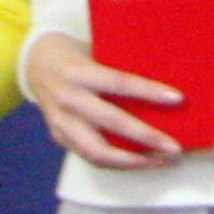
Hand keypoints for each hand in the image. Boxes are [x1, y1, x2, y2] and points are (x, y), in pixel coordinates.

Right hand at [23, 32, 191, 166]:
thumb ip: (119, 66)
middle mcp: (67, 99)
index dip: (149, 92)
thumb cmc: (77, 54)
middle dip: (146, 138)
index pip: (119, 83)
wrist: (35, 64)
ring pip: (97, 152)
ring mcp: (60, 122)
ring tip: (161, 161)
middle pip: (111, 123)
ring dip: (133, 161)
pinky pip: (90, 157)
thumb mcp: (94, 50)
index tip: (178, 99)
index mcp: (78, 72)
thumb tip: (163, 82)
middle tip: (175, 148)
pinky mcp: (59, 138)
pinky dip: (117, 163)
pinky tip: (140, 161)